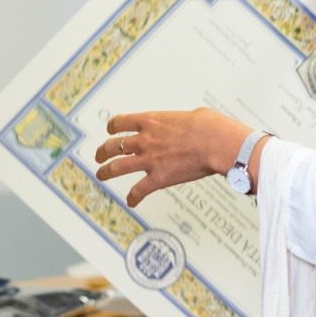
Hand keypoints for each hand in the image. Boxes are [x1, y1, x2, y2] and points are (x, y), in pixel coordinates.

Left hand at [92, 108, 255, 205]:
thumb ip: (182, 121)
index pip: (121, 122)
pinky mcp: (158, 178)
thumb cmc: (210, 126)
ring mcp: (149, 160)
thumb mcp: (191, 114)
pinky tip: (131, 202)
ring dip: (106, 172)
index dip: (112, 127)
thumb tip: (190, 124)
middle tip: (99, 156)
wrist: (216, 143)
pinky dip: (133, 198)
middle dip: (103, 151)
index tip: (111, 131)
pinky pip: (139, 191)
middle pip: (113, 145)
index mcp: (151, 121)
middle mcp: (144, 140)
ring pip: (117, 167)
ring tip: (101, 175)